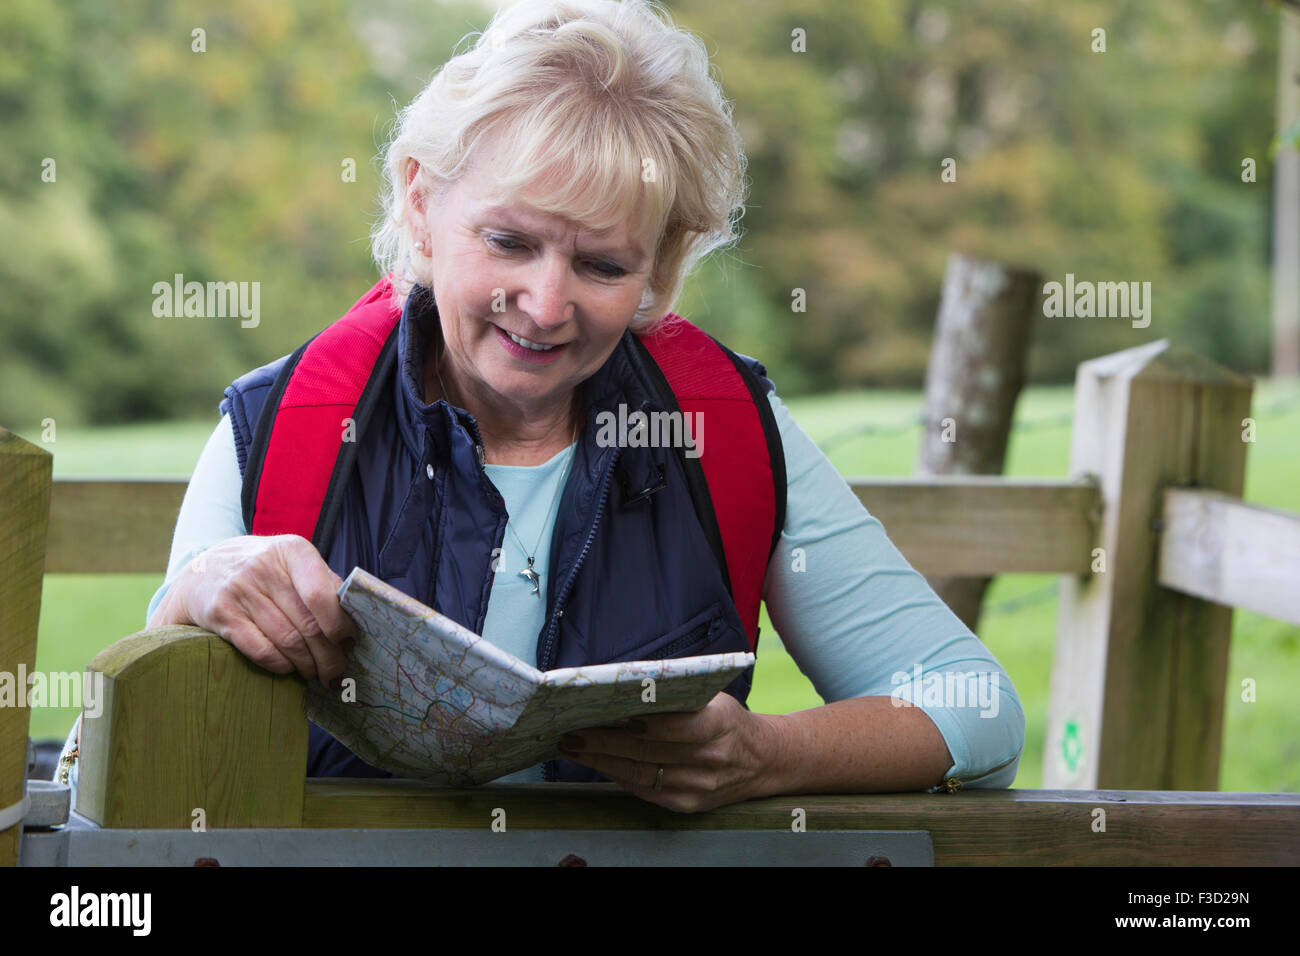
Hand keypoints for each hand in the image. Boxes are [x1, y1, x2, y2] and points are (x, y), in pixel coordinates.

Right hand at [149, 534, 358, 687]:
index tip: (350, 643)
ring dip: (307, 664)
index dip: (339, 625)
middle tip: (338, 672)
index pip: (321, 594)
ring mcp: (240, 590)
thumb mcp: (292, 562)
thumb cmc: (264, 570)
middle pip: (307, 623)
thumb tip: (355, 619)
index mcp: (292, 550)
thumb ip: (322, 583)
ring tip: (318, 674)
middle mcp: (264, 567)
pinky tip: (290, 669)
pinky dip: (281, 665)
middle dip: (328, 655)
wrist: (203, 571)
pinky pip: (261, 650)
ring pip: (287, 640)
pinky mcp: (221, 614)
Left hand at [558, 692, 783, 812]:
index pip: (674, 725)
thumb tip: (624, 690)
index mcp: (719, 724)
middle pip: (647, 752)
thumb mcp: (713, 699)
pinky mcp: (687, 804)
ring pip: (639, 774)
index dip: (639, 722)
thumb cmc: (728, 721)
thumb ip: (677, 696)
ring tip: (573, 747)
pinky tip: (597, 762)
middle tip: (571, 731)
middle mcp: (710, 759)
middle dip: (603, 742)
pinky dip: (617, 775)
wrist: (763, 761)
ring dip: (601, 761)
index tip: (605, 713)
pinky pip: (644, 790)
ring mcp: (698, 787)